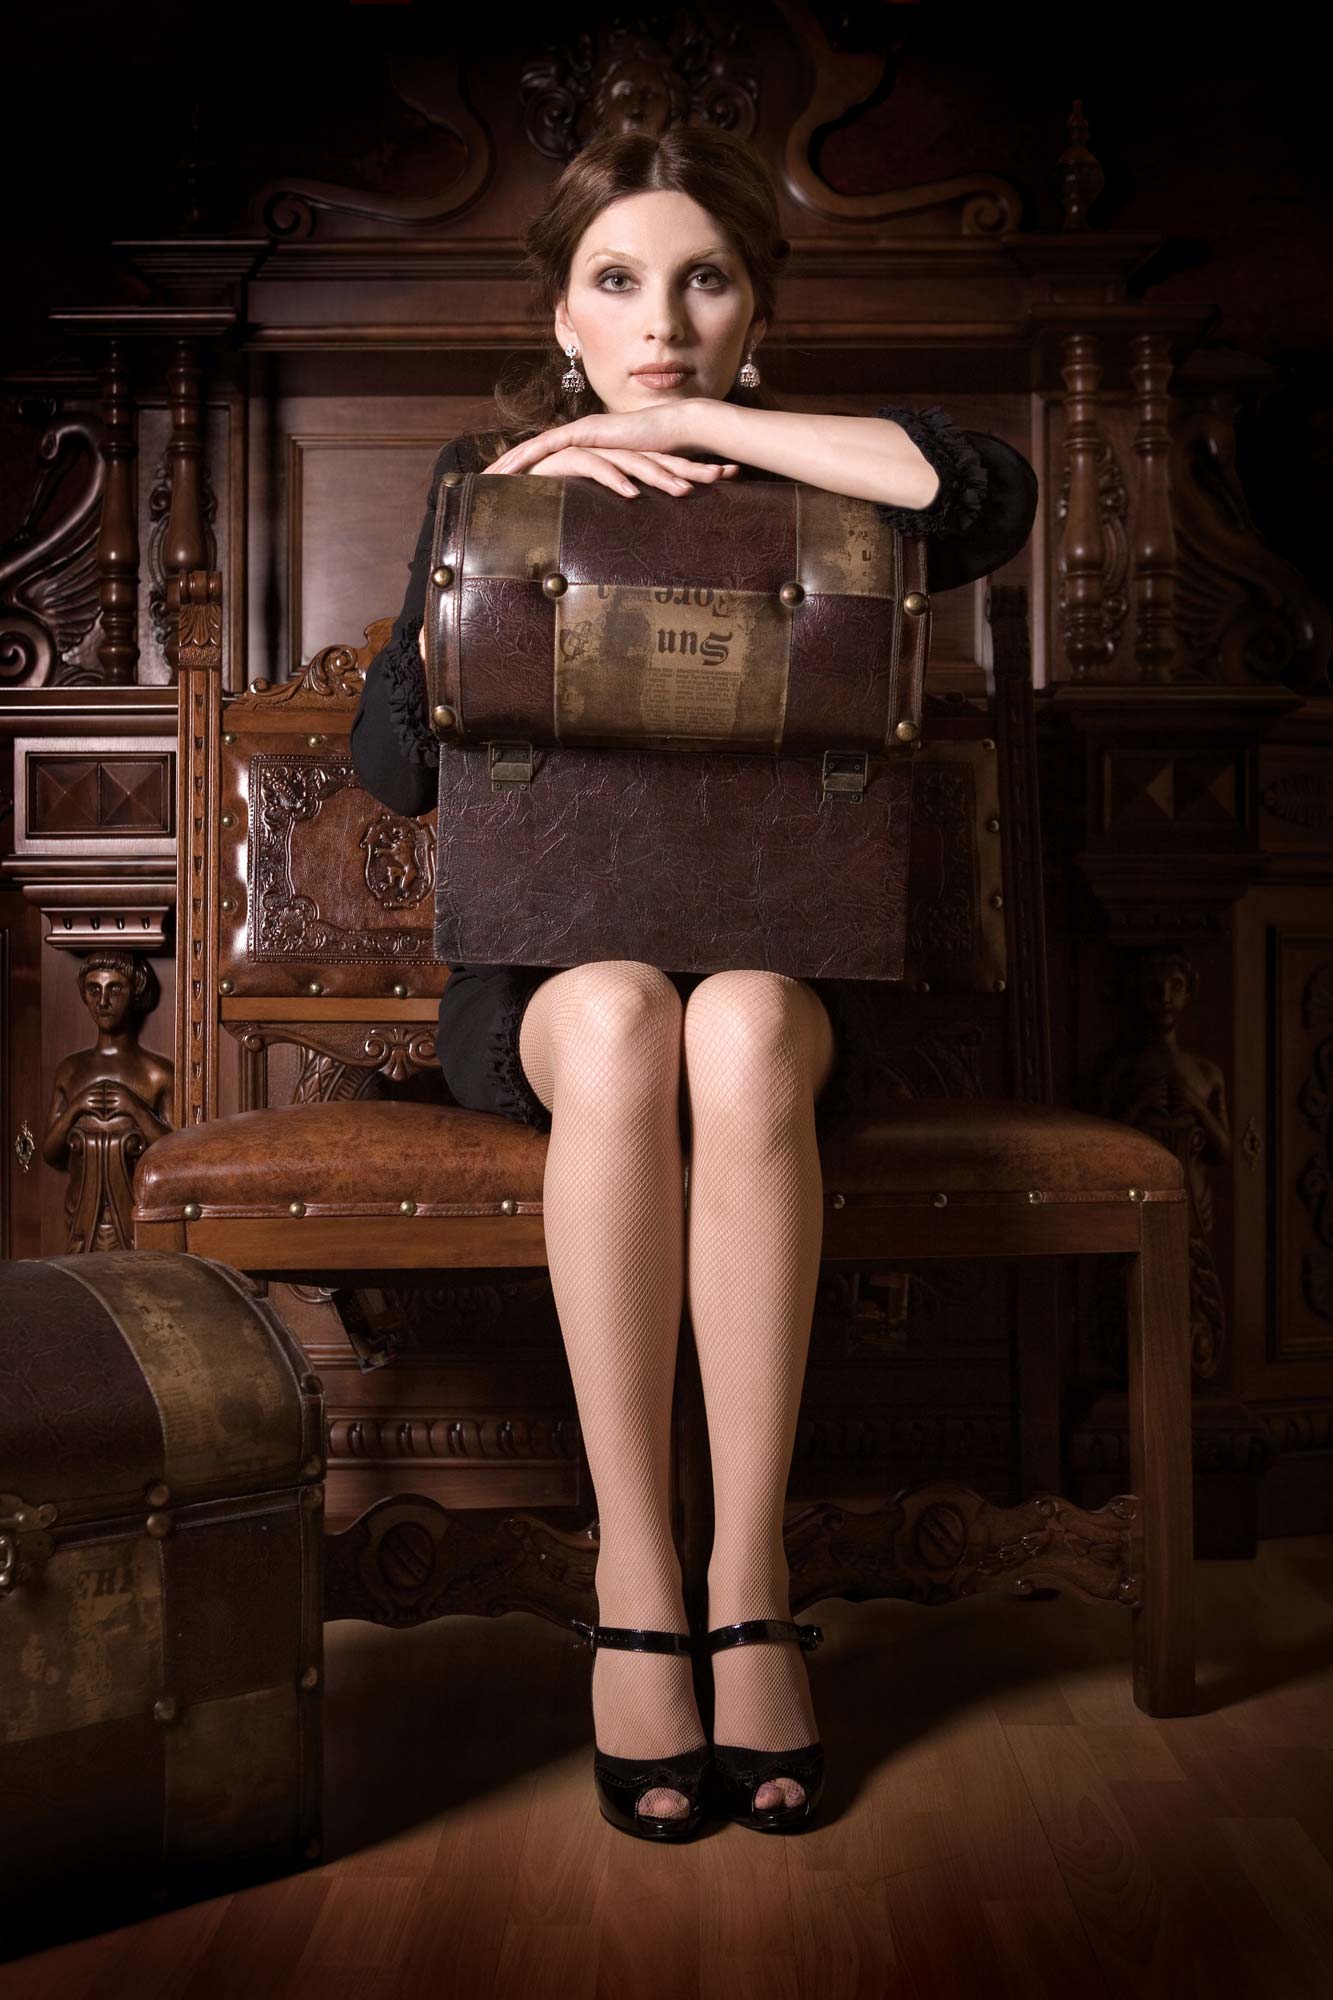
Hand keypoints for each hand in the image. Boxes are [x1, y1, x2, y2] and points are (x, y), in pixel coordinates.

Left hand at [484, 403, 740, 496]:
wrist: (678, 430)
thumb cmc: (664, 458)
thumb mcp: (634, 481)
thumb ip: (620, 494)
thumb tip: (613, 520)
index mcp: (588, 446)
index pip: (550, 459)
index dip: (526, 472)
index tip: (504, 487)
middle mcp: (581, 435)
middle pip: (535, 450)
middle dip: (507, 465)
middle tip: (481, 481)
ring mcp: (582, 431)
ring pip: (535, 445)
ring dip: (510, 461)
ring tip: (486, 476)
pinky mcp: (587, 432)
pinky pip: (548, 444)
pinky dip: (527, 455)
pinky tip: (509, 468)